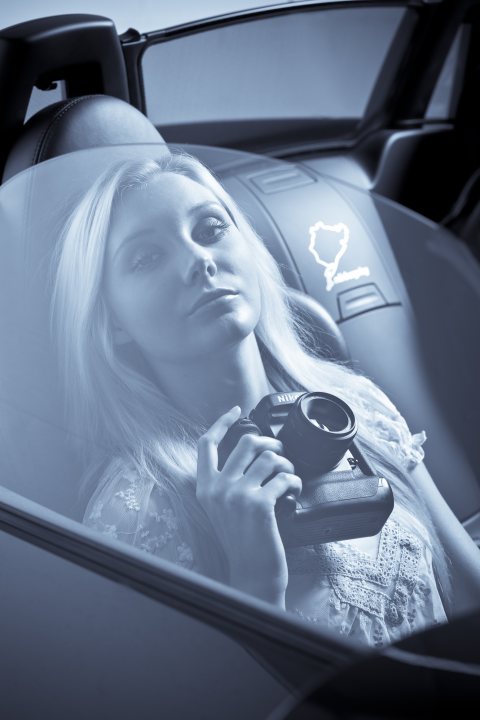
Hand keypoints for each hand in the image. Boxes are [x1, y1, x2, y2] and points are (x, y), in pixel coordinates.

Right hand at [196, 406, 301, 606]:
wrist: (252, 575)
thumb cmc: (243, 542)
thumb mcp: (222, 509)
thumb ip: (227, 481)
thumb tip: (249, 450)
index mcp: (205, 488)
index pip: (206, 444)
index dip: (222, 422)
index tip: (237, 410)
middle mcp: (218, 488)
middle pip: (246, 442)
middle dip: (271, 443)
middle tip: (281, 455)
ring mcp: (238, 495)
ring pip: (270, 457)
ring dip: (287, 465)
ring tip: (289, 478)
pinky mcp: (260, 504)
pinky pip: (284, 478)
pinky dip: (295, 482)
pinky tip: (295, 492)